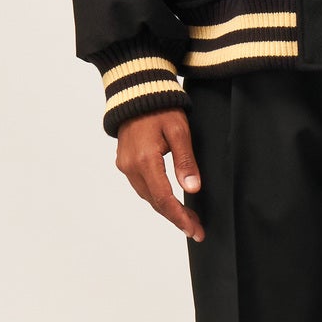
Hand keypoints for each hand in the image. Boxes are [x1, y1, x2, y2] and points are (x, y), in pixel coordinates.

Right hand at [114, 108, 204, 240]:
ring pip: (148, 196)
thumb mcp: (179, 131)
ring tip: (189, 220)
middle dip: (177, 218)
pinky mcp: (125, 162)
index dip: (179, 216)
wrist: (137, 91)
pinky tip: (172, 203)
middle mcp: (130, 166)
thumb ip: (185, 161)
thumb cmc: (161, 108)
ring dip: (168, 210)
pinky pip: (142, 187)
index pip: (163, 197)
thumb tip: (192, 189)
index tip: (193, 230)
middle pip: (155, 201)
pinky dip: (158, 198)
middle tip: (197, 230)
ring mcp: (125, 165)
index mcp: (145, 159)